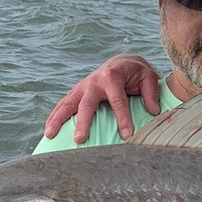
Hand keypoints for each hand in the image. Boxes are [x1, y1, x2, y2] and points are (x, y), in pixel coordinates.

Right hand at [44, 54, 161, 142]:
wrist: (122, 62)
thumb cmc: (136, 72)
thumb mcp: (148, 77)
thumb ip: (151, 93)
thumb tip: (153, 111)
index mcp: (112, 76)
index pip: (118, 100)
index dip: (123, 118)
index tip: (127, 135)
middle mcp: (93, 81)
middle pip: (87, 104)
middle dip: (83, 122)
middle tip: (79, 139)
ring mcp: (82, 86)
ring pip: (67, 103)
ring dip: (57, 119)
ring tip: (50, 135)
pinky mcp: (76, 92)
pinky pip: (63, 104)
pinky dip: (54, 116)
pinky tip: (48, 130)